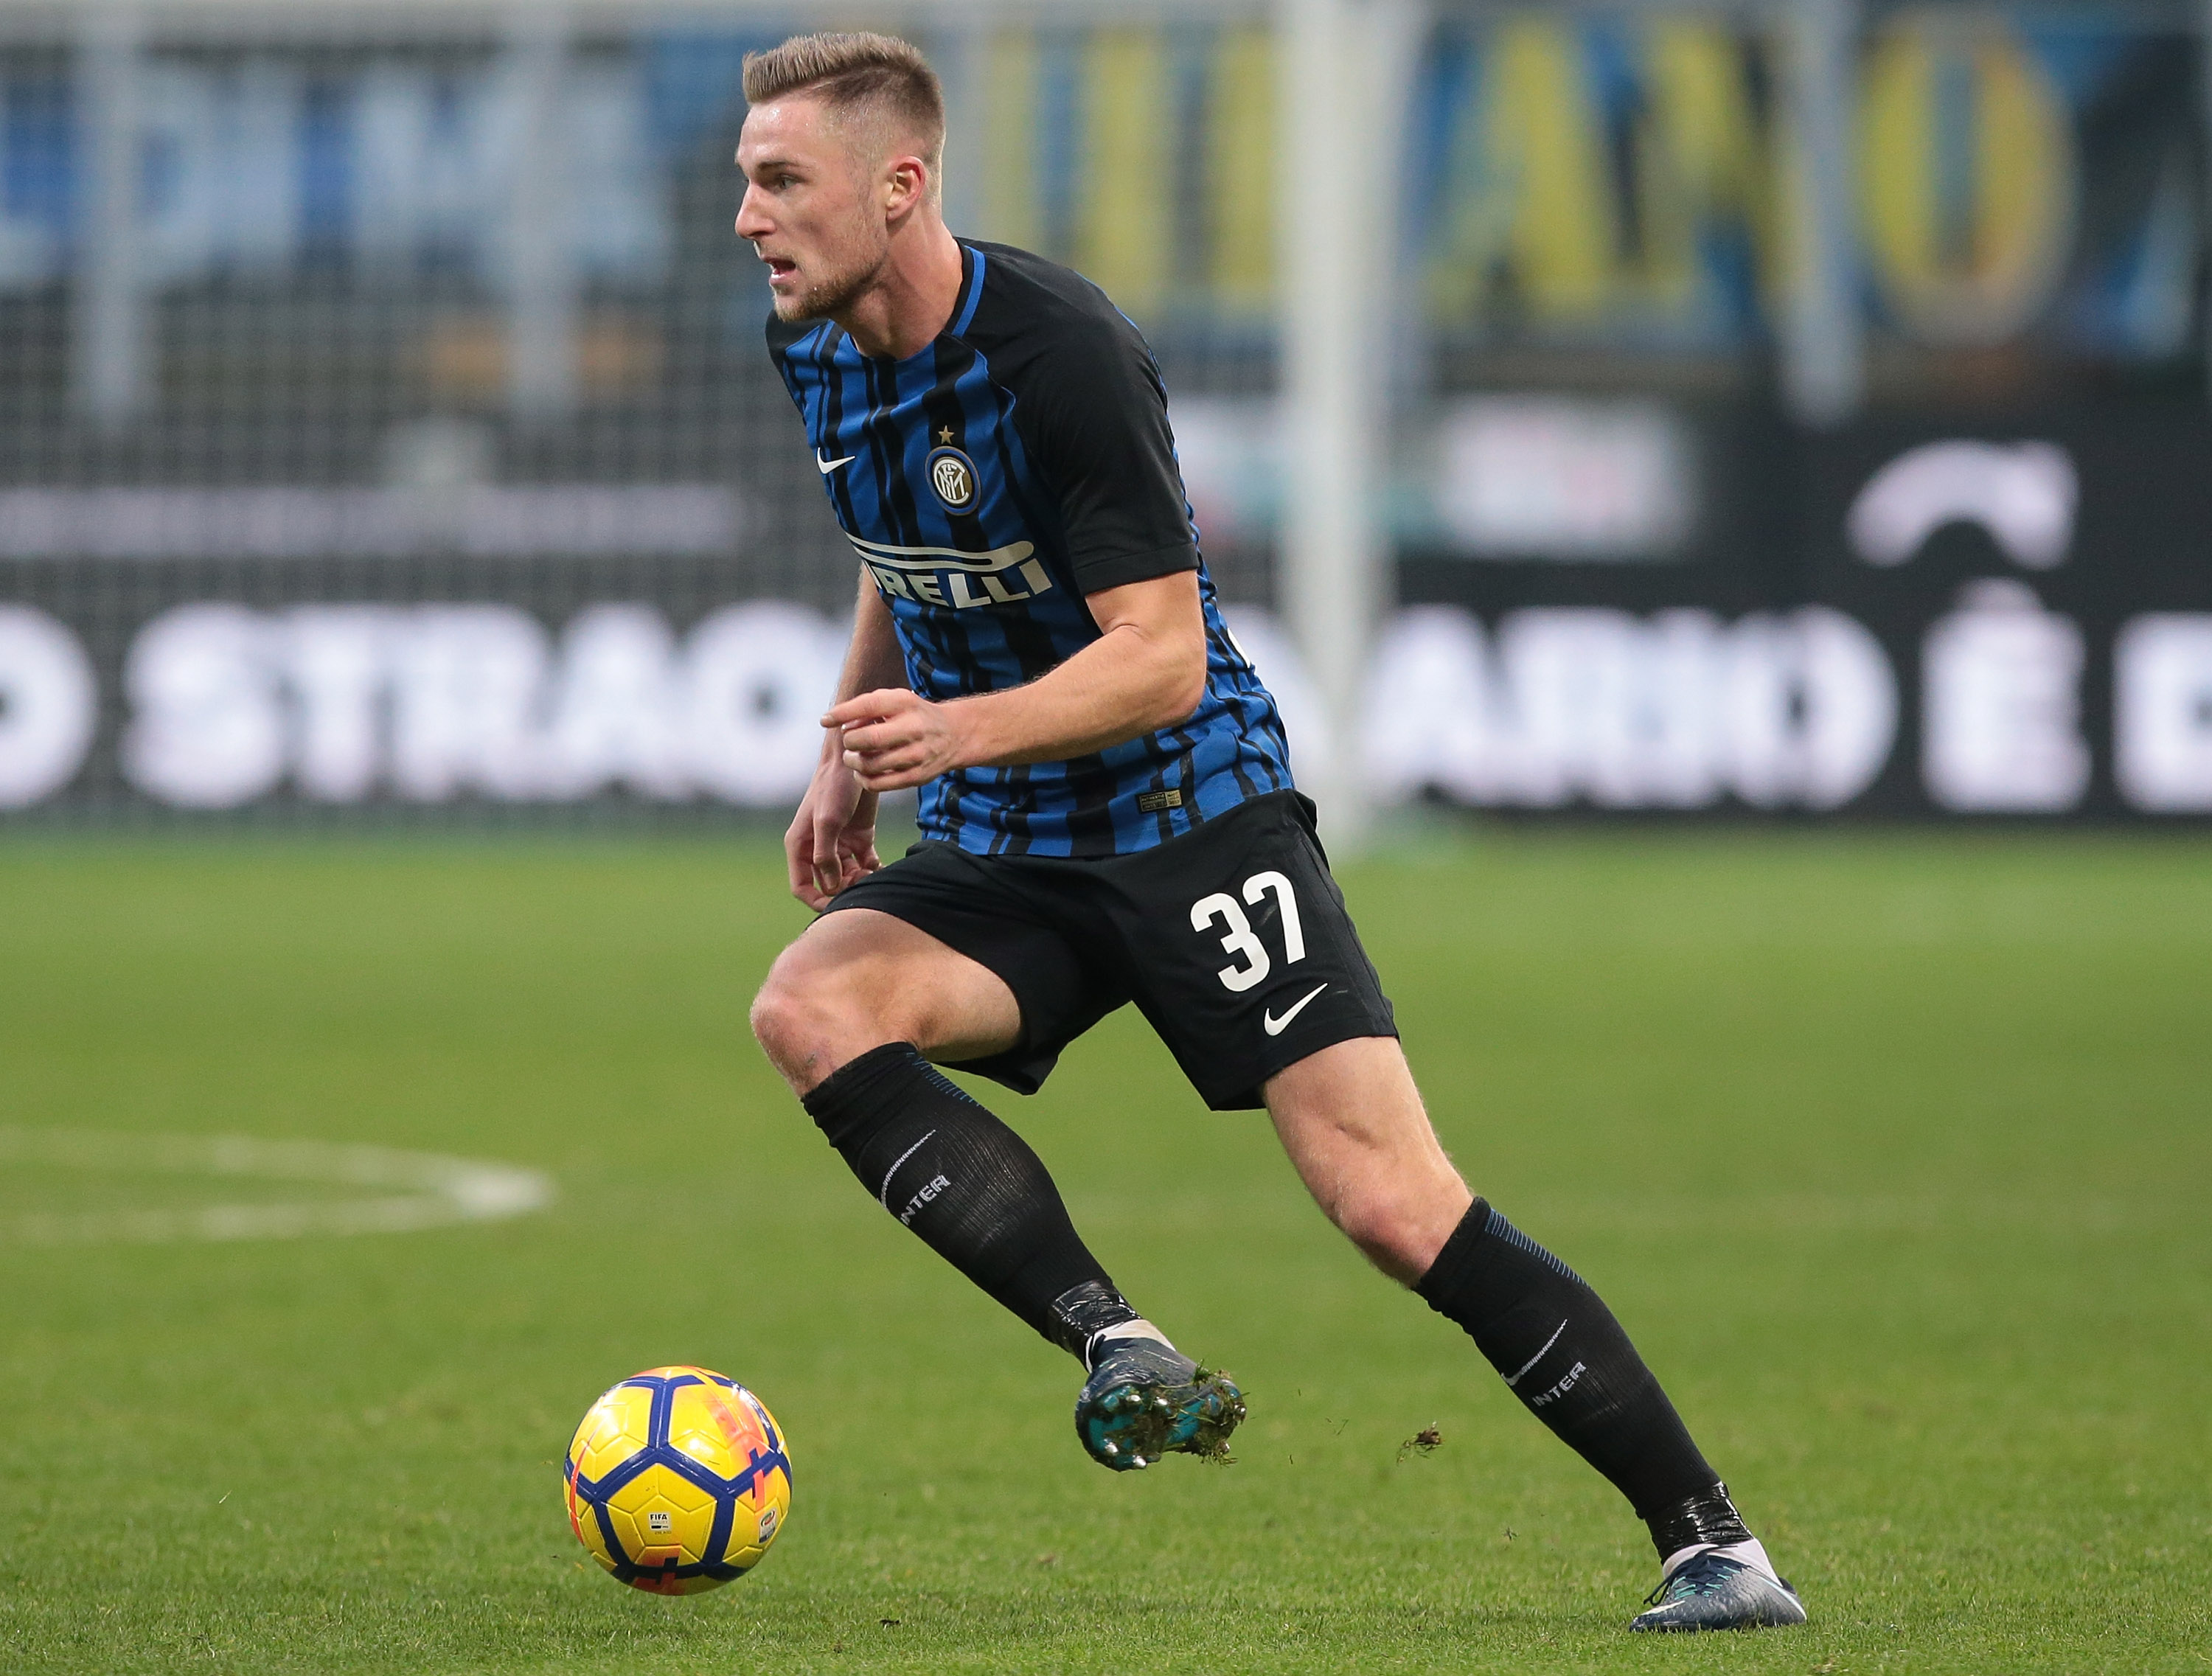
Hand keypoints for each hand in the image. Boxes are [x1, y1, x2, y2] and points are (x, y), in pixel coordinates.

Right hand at [785, 749, 880, 908]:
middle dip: (843, 889)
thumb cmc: (834, 787)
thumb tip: (831, 887)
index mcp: (800, 846)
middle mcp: (818, 848)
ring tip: (872, 873)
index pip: (801, 886)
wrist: (856, 760)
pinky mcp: (859, 838)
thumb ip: (826, 856)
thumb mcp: (827, 821)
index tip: (836, 907)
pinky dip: (873, 870)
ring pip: (848, 876)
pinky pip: (865, 864)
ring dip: (859, 880)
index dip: (816, 900)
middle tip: (861, 882)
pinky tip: (882, 867)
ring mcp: (839, 844)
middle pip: (827, 884)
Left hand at [824, 687, 973, 792]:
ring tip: (853, 758)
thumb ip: (866, 707)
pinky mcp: (917, 776)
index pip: (869, 705)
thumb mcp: (895, 701)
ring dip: (854, 762)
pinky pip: (880, 784)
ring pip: (872, 765)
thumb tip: (838, 723)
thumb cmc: (913, 715)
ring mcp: (917, 755)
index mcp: (905, 704)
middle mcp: (914, 728)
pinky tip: (862, 772)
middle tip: (848, 743)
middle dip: (850, 742)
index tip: (825, 721)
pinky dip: (864, 780)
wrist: (954, 734)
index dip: (842, 713)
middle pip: (869, 739)